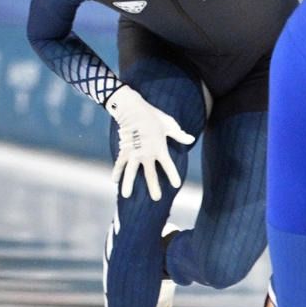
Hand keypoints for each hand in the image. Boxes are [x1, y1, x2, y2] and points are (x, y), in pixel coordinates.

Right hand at [105, 85, 195, 200]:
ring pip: (131, 171)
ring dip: (128, 183)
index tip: (176, 185)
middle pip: (150, 173)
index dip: (172, 175)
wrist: (132, 108)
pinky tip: (114, 181)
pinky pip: (119, 163)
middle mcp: (146, 153)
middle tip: (156, 198)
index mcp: (160, 147)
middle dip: (153, 186)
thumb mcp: (169, 124)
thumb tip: (190, 139)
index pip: (168, 165)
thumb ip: (179, 135)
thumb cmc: (153, 116)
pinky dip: (116, 171)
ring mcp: (134, 152)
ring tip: (126, 196)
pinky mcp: (124, 149)